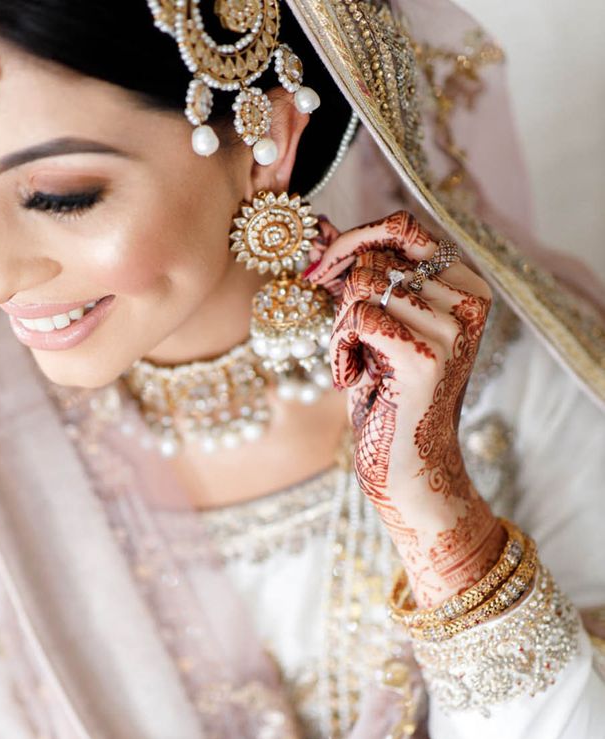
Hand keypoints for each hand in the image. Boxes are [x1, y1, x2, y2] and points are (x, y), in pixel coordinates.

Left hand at [308, 210, 504, 605]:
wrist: (409, 468)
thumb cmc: (388, 400)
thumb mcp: (372, 329)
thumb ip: (353, 278)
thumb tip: (315, 227)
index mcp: (465, 286)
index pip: (403, 226)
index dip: (352, 241)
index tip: (319, 271)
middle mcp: (469, 301)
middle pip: (376, 255)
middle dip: (340, 294)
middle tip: (344, 340)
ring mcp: (452, 328)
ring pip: (363, 285)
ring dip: (340, 328)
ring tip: (355, 365)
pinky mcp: (426, 357)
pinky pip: (358, 319)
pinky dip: (339, 350)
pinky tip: (352, 380)